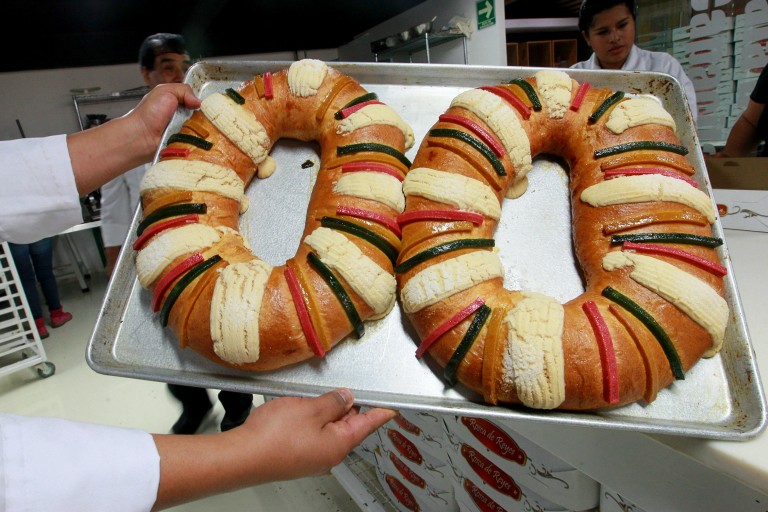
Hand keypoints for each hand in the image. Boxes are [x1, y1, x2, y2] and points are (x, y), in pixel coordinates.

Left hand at [128, 83, 201, 159]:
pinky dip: (198, 138)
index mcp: (175, 100)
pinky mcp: (185, 141)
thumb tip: (198, 102)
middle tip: (204, 115)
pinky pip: (197, 139)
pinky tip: (198, 136)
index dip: (201, 99)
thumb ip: (184, 90)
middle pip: (201, 113)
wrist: (141, 136)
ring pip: (201, 127)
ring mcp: (184, 128)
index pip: (195, 98)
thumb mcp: (165, 91)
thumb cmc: (148, 114)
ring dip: (202, 127)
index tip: (207, 102)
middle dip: (204, 114)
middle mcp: (180, 114)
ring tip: (201, 126)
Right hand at [151, 388, 394, 509]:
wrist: (241, 457)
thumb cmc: (273, 438)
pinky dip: (310, 419)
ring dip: (325, 411)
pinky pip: (311, 434)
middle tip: (347, 390)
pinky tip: (299, 410)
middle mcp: (328, 454)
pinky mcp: (295, 456)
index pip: (368, 424)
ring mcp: (311, 457)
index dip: (380, 412)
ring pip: (327, 428)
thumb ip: (333, 401)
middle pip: (348, 425)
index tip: (392, 408)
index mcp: (339, 444)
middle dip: (348, 406)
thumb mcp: (311, 408)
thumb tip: (346, 398)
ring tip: (315, 397)